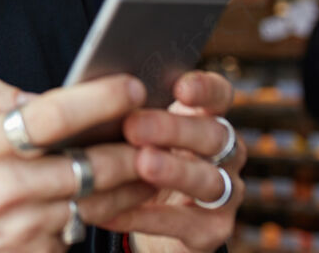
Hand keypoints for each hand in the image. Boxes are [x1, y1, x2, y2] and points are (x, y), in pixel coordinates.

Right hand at [0, 75, 157, 252]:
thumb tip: (38, 95)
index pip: (51, 115)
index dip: (98, 99)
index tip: (130, 86)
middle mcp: (6, 188)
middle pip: (90, 164)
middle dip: (132, 147)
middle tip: (156, 130)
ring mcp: (24, 229)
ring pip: (97, 201)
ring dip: (130, 183)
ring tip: (149, 165)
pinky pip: (80, 231)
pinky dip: (97, 216)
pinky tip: (109, 203)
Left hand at [104, 72, 244, 252]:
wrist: (150, 219)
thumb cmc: (138, 157)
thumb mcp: (134, 133)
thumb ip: (126, 115)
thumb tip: (92, 97)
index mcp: (207, 118)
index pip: (220, 95)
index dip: (206, 89)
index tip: (180, 88)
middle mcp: (226, 153)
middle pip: (214, 135)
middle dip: (174, 129)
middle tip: (133, 126)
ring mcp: (226, 192)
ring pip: (209, 180)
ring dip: (174, 170)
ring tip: (141, 164)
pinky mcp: (213, 230)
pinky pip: (184, 224)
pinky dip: (147, 217)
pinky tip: (114, 211)